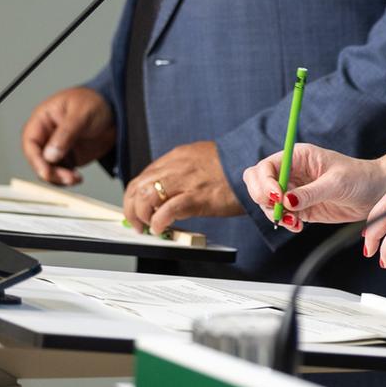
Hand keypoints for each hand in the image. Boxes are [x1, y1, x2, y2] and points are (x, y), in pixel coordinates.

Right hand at [20, 86, 115, 185]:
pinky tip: (77, 178)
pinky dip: (66, 179)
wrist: (117, 110)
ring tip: (75, 178)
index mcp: (43, 119)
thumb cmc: (95, 102)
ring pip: (48, 169)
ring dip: (58, 178)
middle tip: (66, 177)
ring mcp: (57, 148)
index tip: (46, 171)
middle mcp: (46, 135)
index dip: (35, 159)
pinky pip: (60, 173)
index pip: (30, 141)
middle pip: (37, 159)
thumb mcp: (81, 114)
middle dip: (49, 172)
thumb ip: (66, 133)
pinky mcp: (68, 157)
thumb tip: (49, 155)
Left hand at [123, 141, 242, 233]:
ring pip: (146, 197)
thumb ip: (184, 171)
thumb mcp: (202, 160)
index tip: (136, 208)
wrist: (253, 163)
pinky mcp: (196, 197)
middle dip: (132, 208)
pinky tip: (161, 228)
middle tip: (137, 222)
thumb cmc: (233, 166)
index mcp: (177, 157)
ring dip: (142, 216)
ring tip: (148, 227)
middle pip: (138, 187)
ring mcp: (185, 181)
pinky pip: (167, 211)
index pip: (143, 176)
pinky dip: (159, 222)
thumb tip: (172, 190)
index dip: (135, 196)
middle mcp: (176, 166)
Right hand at [241, 144, 385, 231]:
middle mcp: (292, 171)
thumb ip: (310, 193)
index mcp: (298, 156)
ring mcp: (294, 190)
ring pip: (266, 201)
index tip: (277, 197)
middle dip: (263, 198)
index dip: (265, 182)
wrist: (375, 192)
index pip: (266, 166)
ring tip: (294, 221)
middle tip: (280, 211)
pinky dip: (285, 222)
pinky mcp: (300, 207)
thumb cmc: (360, 178)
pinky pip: (281, 215)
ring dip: (274, 214)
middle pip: (258, 182)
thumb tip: (286, 201)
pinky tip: (298, 226)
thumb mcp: (336, 183)